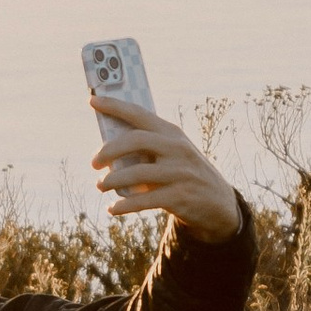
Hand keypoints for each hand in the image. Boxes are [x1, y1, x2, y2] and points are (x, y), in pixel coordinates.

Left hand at [89, 100, 243, 242]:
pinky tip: (113, 209)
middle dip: (108, 151)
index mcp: (172, 133)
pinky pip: (143, 201)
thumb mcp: (173, 153)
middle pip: (135, 141)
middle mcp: (177, 149)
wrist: (218, 204)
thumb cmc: (184, 173)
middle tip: (93, 163)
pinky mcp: (180, 197)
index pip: (140, 113)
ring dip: (111, 181)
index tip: (93, 101)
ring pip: (136, 173)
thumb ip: (148, 147)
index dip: (115, 106)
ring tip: (100, 185)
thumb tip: (107, 148)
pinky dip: (124, 206)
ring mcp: (180, 173)